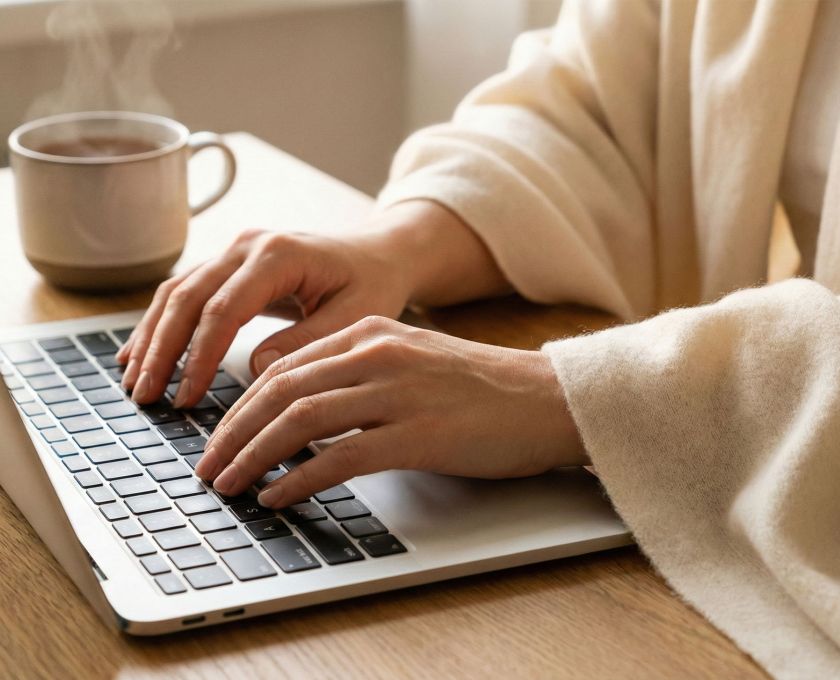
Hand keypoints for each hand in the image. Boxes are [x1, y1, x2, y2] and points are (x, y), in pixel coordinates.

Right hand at [117, 201, 509, 406]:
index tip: (187, 397)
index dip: (199, 357)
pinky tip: (142, 353)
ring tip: (135, 382)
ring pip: (178, 291)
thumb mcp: (355, 317)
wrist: (379, 255)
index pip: (223, 310)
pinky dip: (162, 323)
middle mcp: (249, 245)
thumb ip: (308, 342)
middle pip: (188, 297)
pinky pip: (186, 292)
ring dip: (153, 337)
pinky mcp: (231, 265)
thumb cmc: (372, 285)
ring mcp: (236, 251)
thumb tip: (256, 369)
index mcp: (279, 255)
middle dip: (162, 350)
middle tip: (145, 396)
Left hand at [195, 316, 586, 506]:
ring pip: (300, 420)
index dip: (242, 405)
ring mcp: (397, 393)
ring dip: (254, 455)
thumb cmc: (480, 387)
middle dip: (233, 432)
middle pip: (281, 390)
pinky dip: (298, 478)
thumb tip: (302, 408)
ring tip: (229, 484)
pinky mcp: (418, 434)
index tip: (221, 436)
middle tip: (208, 465)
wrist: (545, 399)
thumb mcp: (411, 361)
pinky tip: (278, 496)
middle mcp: (378, 355)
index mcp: (371, 334)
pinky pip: (340, 456)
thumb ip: (358, 374)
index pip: (286, 366)